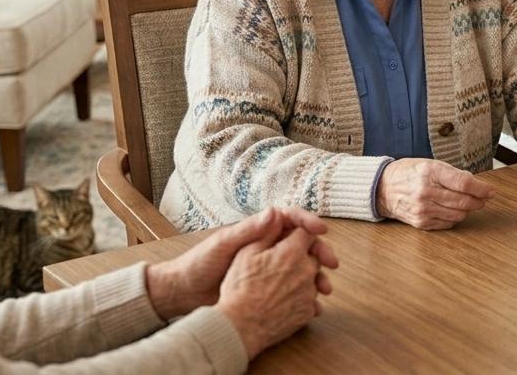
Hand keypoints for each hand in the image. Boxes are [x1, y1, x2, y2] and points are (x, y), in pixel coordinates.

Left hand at [146, 207, 335, 319]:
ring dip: (316, 275)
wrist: (184, 292)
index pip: (290, 219)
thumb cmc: (199, 264)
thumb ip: (249, 230)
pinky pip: (291, 285)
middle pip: (302, 242)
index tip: (322, 230)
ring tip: (325, 288)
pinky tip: (312, 303)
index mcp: (258, 230)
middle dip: (320, 251)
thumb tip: (274, 211)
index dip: (308, 222)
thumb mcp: (223, 244)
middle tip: (331, 263)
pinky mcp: (266, 284)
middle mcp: (267, 244)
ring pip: (300, 265)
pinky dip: (304, 292)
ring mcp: (268, 265)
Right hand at [217, 227, 330, 359]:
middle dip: (304, 256)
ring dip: (304, 278)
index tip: (296, 236)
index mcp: (292, 252)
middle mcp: (306, 270)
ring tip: (286, 284)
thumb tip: (277, 215)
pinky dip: (303, 298)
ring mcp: (308, 293)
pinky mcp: (307, 312)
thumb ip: (265, 232)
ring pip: (314, 278)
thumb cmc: (239, 290)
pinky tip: (287, 300)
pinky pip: (312, 300)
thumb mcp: (245, 253)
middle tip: (289, 262)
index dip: (300, 233)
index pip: (306, 233)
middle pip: (314, 256)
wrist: (239, 327)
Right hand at [377, 158, 493, 229]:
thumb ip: (453, 174)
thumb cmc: (410, 173)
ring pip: (458, 214)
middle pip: (463, 201)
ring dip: (468, 209)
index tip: (491, 191)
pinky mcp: (421, 222)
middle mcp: (425, 191)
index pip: (463, 182)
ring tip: (469, 203)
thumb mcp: (430, 164)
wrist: (383, 188)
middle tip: (484, 198)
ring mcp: (422, 209)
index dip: (481, 188)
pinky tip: (453, 210)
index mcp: (429, 172)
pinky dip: (455, 217)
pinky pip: (448, 223)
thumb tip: (476, 185)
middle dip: (479, 200)